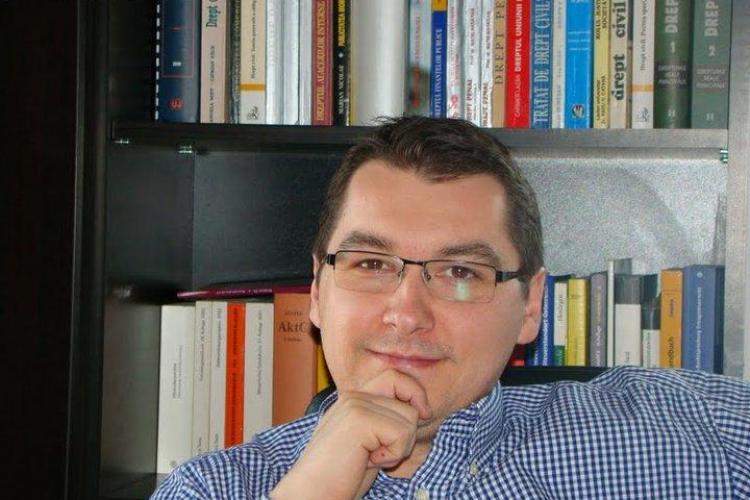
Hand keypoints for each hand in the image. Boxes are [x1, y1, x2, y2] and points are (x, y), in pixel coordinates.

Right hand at [270, 369, 431, 499]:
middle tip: (385, 449)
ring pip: (410, 417)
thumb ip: (386, 419)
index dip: (414, 393)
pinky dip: (393, 455)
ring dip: (399, 447)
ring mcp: (355, 404)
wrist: (313, 493)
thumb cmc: (342, 476)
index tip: (422, 414)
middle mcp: (353, 396)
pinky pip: (402, 433)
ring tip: (371, 458)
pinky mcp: (360, 419)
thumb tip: (422, 408)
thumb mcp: (370, 441)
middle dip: (408, 427)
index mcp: (354, 398)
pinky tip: (368, 461)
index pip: (395, 377)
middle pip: (408, 395)